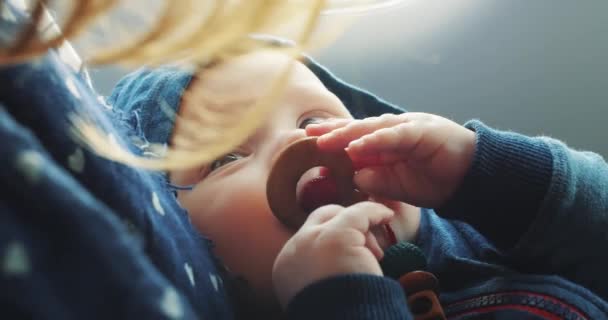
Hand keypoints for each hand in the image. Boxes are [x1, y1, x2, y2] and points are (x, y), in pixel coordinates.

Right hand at [272, 202, 393, 308]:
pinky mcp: (338, 235)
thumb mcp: (321, 295)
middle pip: (321, 218)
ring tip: (376, 257)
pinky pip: (360, 213)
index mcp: (286, 267)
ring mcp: (314, 239)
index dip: (333, 240)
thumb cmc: (338, 315)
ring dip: (361, 230)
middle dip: (345, 224)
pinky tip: (386, 216)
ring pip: (341, 216)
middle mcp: (294, 249)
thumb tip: (340, 267)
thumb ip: (322, 276)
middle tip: (367, 247)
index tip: (355, 254)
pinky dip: (375, 213)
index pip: (308, 239)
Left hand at [306, 113, 475, 207]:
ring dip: (347, 134)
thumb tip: (354, 177)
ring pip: (371, 129)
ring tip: (325, 141)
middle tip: (307, 136)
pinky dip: (375, 140)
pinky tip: (357, 147)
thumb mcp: (398, 185)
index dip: (332, 140)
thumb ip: (377, 181)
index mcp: (386, 143)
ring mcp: (407, 128)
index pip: (354, 139)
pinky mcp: (421, 131)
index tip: (308, 144)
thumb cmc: (433, 179)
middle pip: (357, 130)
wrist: (469, 178)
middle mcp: (393, 131)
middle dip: (332, 133)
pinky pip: (394, 135)